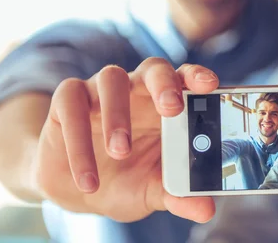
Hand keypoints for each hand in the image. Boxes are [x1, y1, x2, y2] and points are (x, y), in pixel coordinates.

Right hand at [34, 58, 218, 222]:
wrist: (79, 187)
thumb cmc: (127, 178)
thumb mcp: (153, 190)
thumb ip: (178, 195)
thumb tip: (206, 209)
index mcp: (166, 102)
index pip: (185, 78)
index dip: (197, 76)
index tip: (209, 84)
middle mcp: (137, 88)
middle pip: (153, 68)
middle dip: (164, 84)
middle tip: (172, 108)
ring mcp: (101, 90)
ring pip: (111, 79)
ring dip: (117, 114)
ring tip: (120, 151)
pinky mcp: (67, 100)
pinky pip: (71, 104)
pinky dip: (78, 140)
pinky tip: (87, 178)